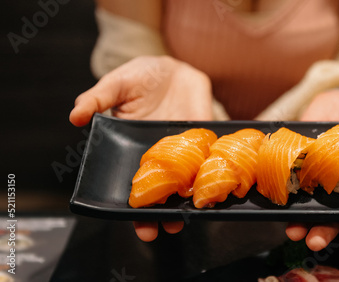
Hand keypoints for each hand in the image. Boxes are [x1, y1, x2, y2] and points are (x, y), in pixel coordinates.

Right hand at [69, 56, 212, 240]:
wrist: (170, 67)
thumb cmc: (138, 77)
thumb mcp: (115, 85)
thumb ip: (96, 99)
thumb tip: (75, 116)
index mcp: (134, 152)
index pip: (134, 187)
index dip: (136, 209)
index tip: (140, 226)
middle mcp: (160, 157)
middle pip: (162, 192)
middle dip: (164, 213)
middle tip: (166, 229)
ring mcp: (183, 149)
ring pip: (187, 181)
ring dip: (191, 199)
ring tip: (192, 216)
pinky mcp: (203, 137)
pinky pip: (209, 157)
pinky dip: (213, 171)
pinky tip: (217, 187)